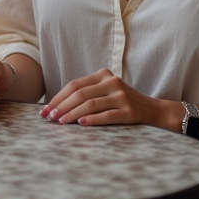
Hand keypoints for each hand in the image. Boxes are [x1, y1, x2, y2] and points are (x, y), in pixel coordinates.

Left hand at [40, 68, 171, 127]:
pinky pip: (106, 115)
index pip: (74, 85)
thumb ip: (87, 93)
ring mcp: (121, 96)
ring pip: (90, 104)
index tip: (45, 109)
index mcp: (103, 74)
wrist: (153, 109)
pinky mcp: (129, 110)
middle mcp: (111, 82)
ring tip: (60, 122)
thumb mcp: (105, 91)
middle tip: (49, 117)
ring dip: (72, 114)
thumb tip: (56, 106)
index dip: (58, 97)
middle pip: (80, 94)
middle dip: (61, 106)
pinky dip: (92, 119)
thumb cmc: (122, 102)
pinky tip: (81, 124)